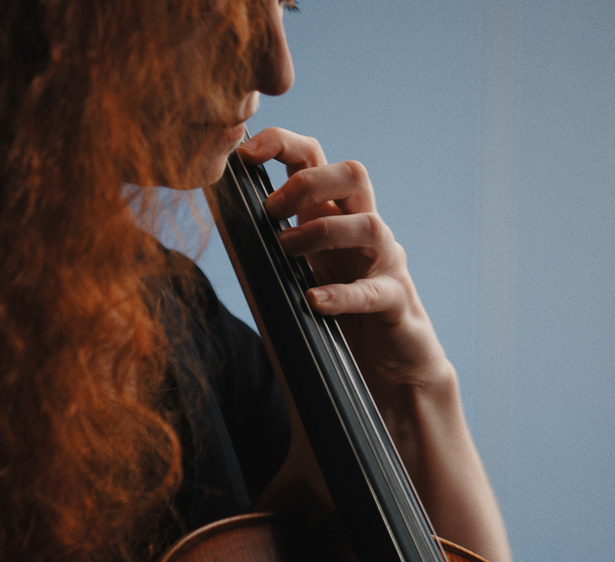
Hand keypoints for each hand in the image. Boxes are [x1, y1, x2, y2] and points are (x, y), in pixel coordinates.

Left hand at [236, 127, 455, 397]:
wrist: (386, 365)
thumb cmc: (332, 316)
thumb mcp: (292, 273)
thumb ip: (264, 247)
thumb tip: (217, 221)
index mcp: (333, 215)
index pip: (314, 159)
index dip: (283, 144)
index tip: (245, 154)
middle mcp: (364, 230)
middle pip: (352, 174)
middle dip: (307, 183)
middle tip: (270, 212)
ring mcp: (385, 264)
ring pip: (370, 225)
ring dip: (321, 232)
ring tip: (286, 251)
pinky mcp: (396, 302)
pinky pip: (375, 291)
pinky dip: (343, 294)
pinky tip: (313, 301)